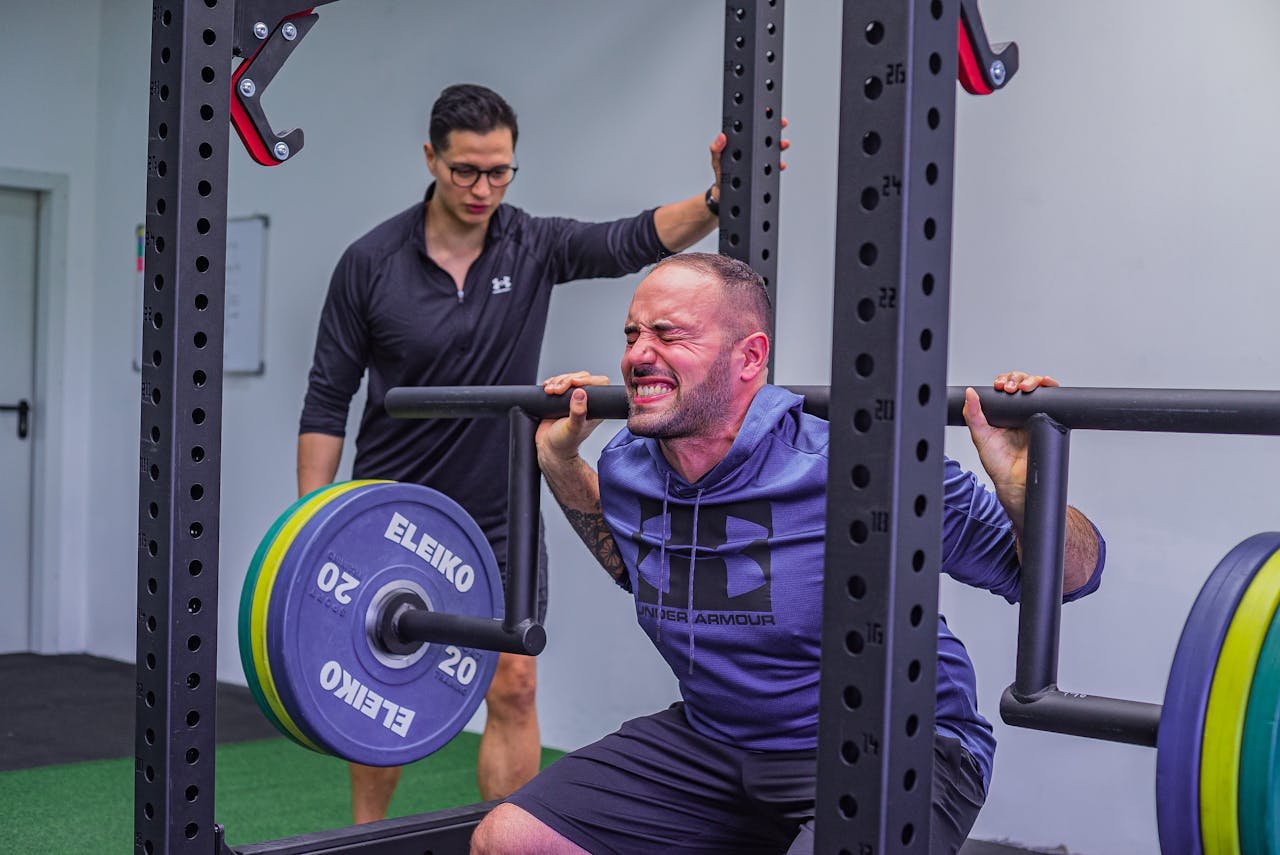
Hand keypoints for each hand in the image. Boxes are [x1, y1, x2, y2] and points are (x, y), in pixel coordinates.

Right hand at [535, 372, 609, 468]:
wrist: (549, 448)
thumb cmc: (564, 443)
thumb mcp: (572, 429)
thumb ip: (578, 413)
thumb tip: (580, 393)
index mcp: (594, 408)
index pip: (598, 384)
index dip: (586, 379)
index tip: (572, 383)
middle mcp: (586, 402)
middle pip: (582, 377)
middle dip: (566, 380)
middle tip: (556, 390)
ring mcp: (573, 399)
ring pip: (569, 378)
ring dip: (557, 381)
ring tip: (549, 391)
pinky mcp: (561, 398)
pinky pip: (559, 382)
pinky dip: (552, 382)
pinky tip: (547, 387)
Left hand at [708, 118, 789, 203]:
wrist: (723, 197)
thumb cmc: (721, 176)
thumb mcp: (716, 161)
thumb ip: (716, 149)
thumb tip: (721, 136)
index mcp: (741, 144)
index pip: (752, 128)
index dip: (760, 118)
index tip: (766, 109)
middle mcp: (751, 151)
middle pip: (764, 136)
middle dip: (775, 128)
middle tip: (781, 123)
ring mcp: (757, 162)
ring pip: (771, 151)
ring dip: (778, 146)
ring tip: (783, 143)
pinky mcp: (762, 174)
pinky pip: (772, 168)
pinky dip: (777, 166)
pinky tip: (780, 164)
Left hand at [963, 372, 1060, 524]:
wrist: (1017, 482)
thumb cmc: (998, 464)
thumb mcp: (981, 437)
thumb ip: (973, 416)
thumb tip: (970, 393)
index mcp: (1001, 413)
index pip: (1005, 387)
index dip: (1004, 381)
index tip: (1000, 386)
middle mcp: (1018, 412)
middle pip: (1022, 383)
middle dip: (1018, 379)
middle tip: (1012, 388)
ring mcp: (1034, 415)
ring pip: (1037, 388)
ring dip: (1033, 380)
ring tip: (1025, 387)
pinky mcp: (1048, 420)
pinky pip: (1053, 400)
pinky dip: (1051, 388)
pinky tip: (1047, 385)